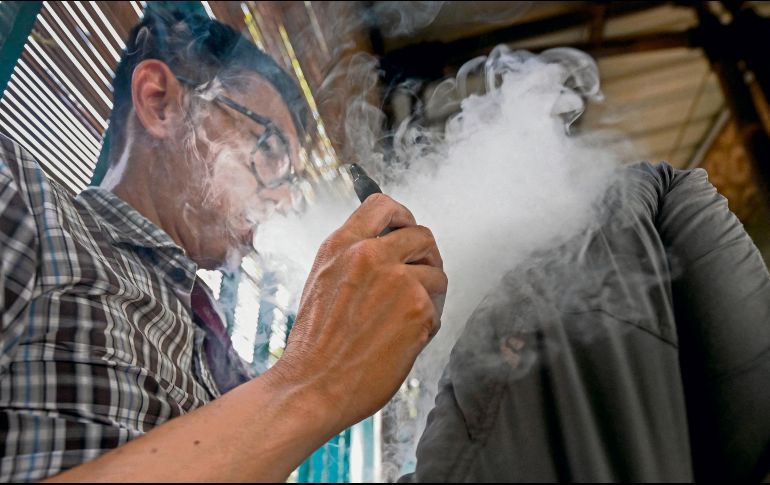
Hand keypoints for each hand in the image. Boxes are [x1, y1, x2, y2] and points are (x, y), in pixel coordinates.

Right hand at [275, 193, 447, 429]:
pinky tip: (402, 341)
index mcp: (342, 245)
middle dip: (426, 258)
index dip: (402, 216)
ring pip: (437, 273)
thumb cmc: (315, 344)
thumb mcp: (323, 281)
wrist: (312, 385)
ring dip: (430, 295)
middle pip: (423, 236)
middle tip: (420, 279)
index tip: (406, 230)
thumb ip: (353, 259)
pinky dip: (427, 325)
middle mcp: (369, 255)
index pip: (382, 205)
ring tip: (406, 319)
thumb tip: (389, 247)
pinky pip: (438, 309)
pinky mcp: (418, 308)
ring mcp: (398, 279)